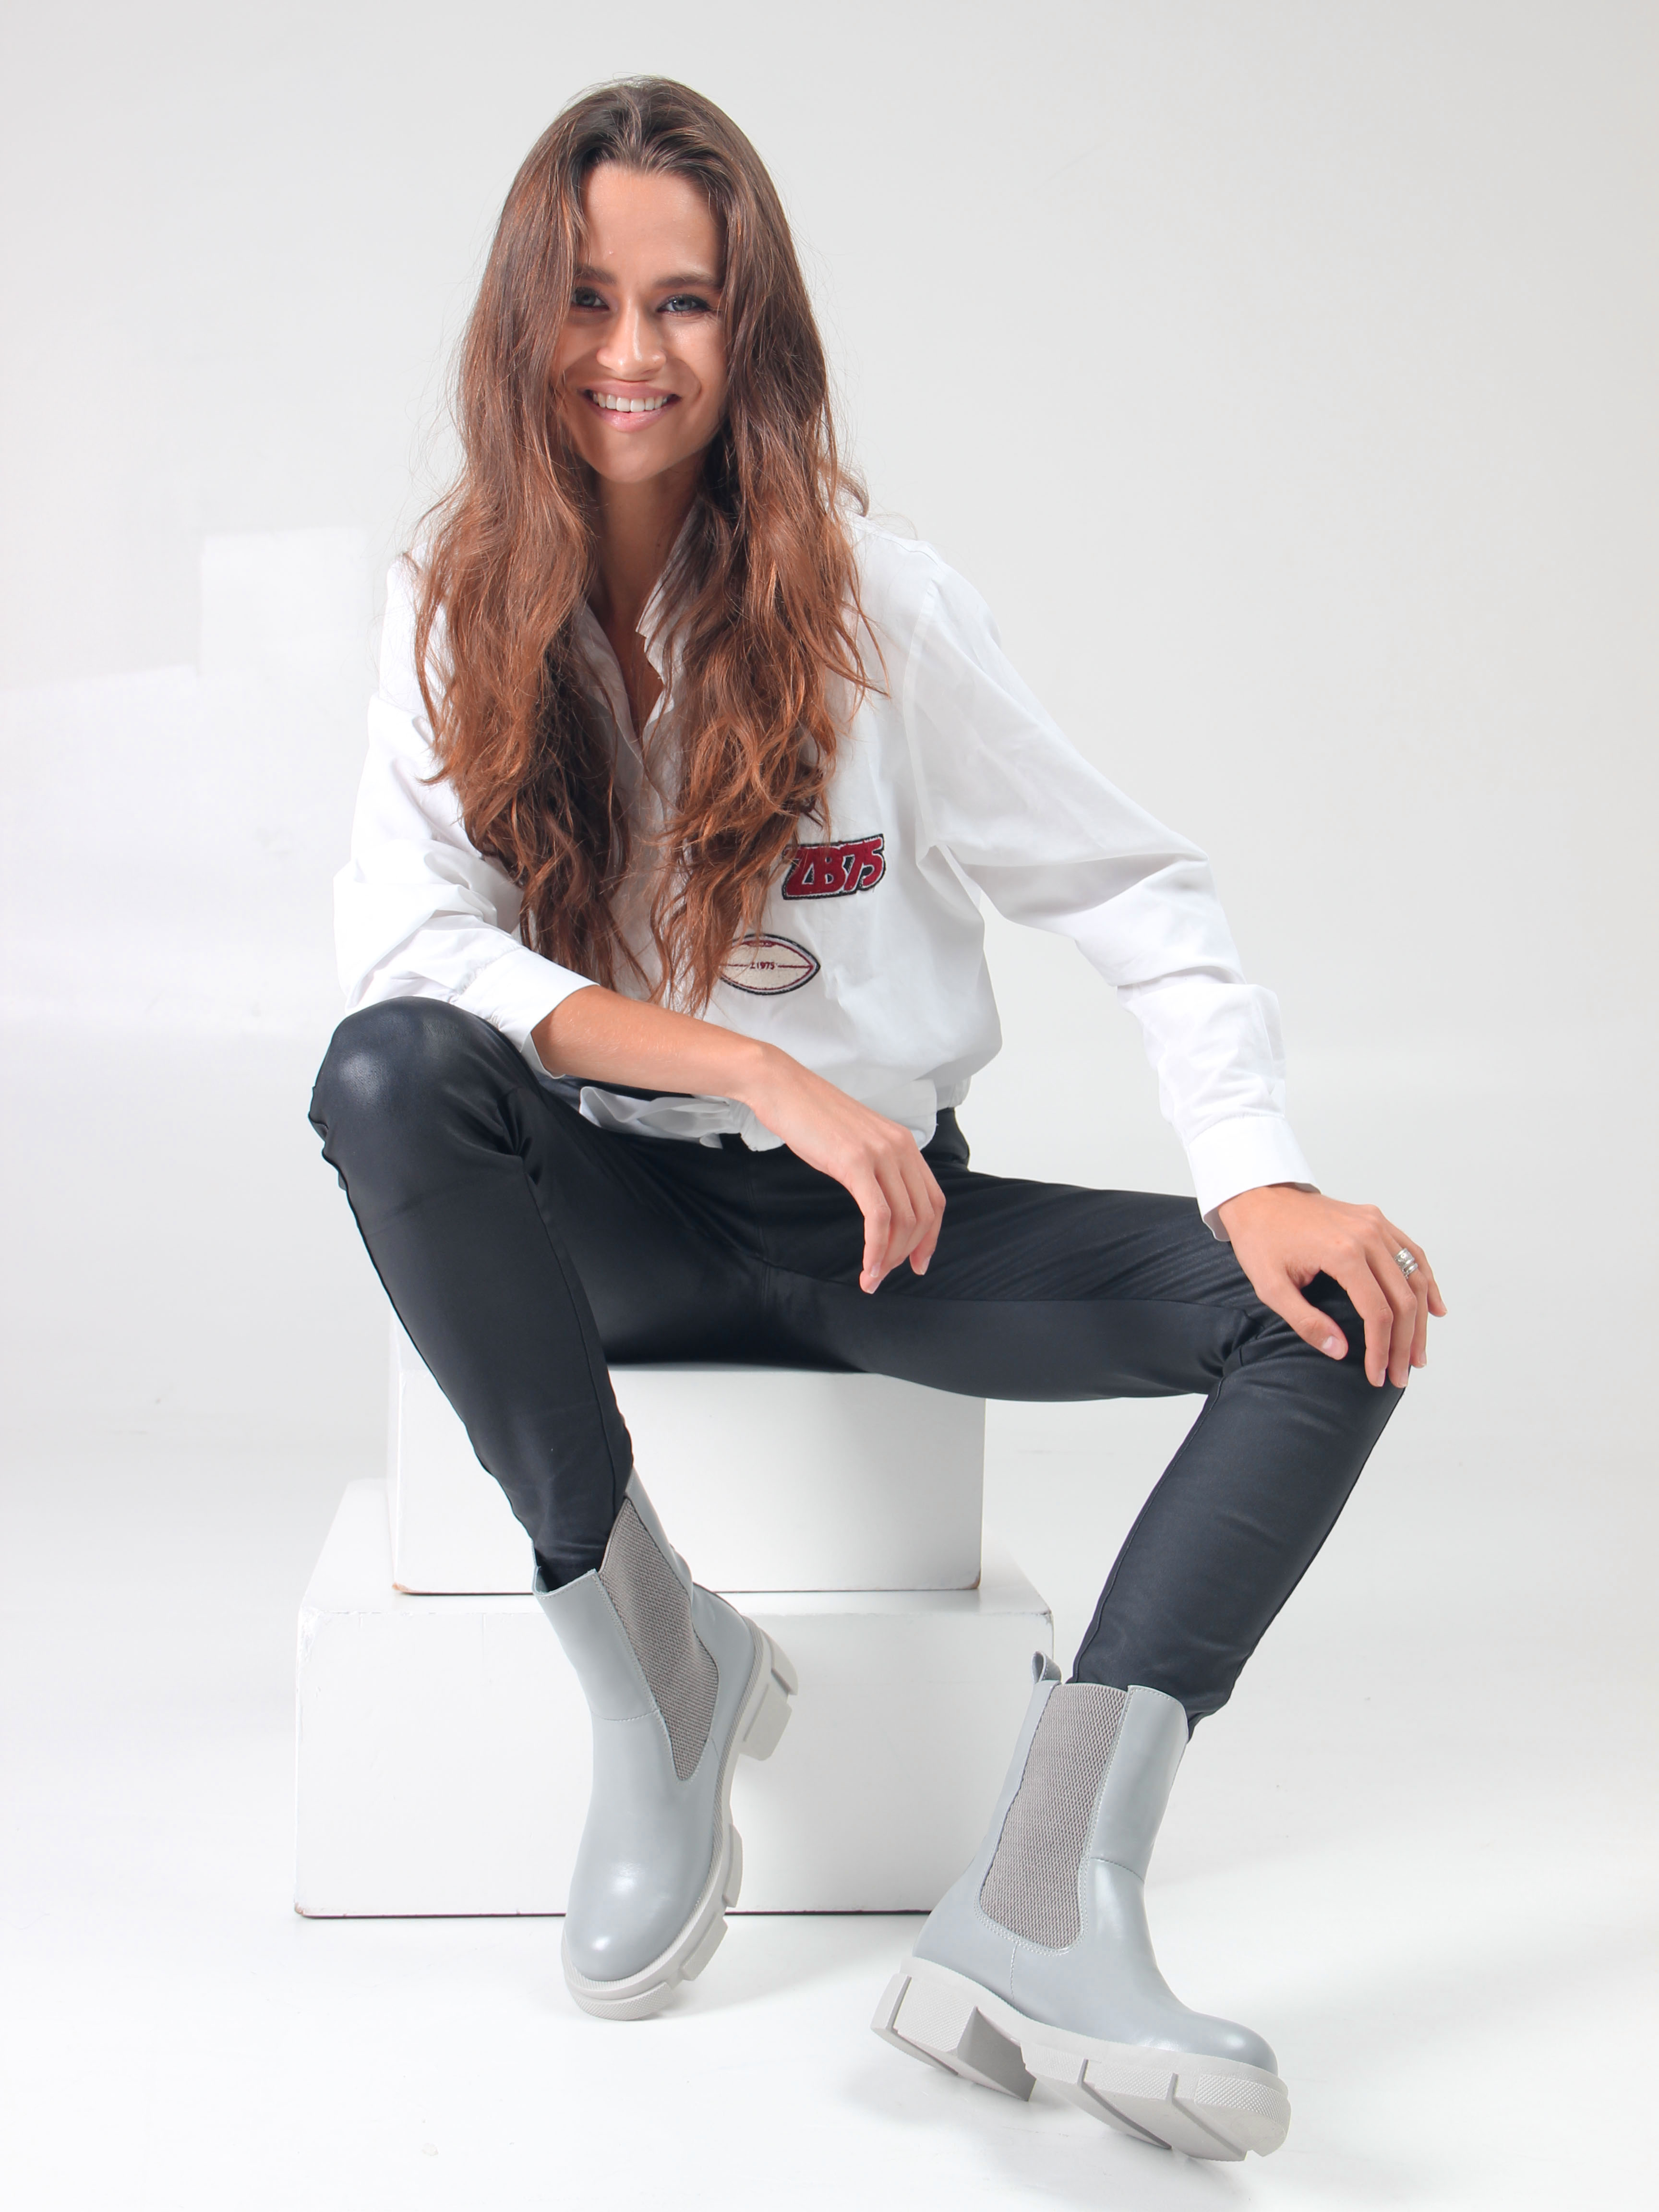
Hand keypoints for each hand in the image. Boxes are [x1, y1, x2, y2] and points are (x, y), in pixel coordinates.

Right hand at [742, 1050, 944, 1293]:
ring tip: (872, 1278)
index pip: (934, 1199)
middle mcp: (900, 1147)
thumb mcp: (858, 1142)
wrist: (783, 1088)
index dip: (931, 1237)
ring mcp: (880, 1154)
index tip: (919, 1263)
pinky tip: (867, 1267)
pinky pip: (878, 1217)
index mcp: (904, 1144)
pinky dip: (876, 1249)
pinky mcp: (855, 1162)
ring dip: (890, 1258)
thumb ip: (877, 1167)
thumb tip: (884, 1204)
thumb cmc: (813, 1117)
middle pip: (922, 1215)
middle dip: (909, 1253)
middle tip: (888, 1274)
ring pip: (902, 1220)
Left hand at [1214, 1184, 1445, 1388]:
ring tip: (1417, 1353)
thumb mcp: (1271, 1287)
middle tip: (1401, 1375)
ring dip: (1420, 1319)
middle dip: (1405, 1343)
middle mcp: (1367, 1235)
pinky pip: (1411, 1253)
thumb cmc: (1261, 1240)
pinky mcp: (1376, 1220)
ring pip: (1414, 1277)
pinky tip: (1434, 1308)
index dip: (1381, 1350)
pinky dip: (1425, 1281)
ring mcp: (1375, 1224)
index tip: (1377, 1376)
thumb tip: (1340, 1351)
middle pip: (1403, 1298)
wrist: (1258, 1197)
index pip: (1377, 1312)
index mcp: (1342, 1253)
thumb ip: (1305, 1322)